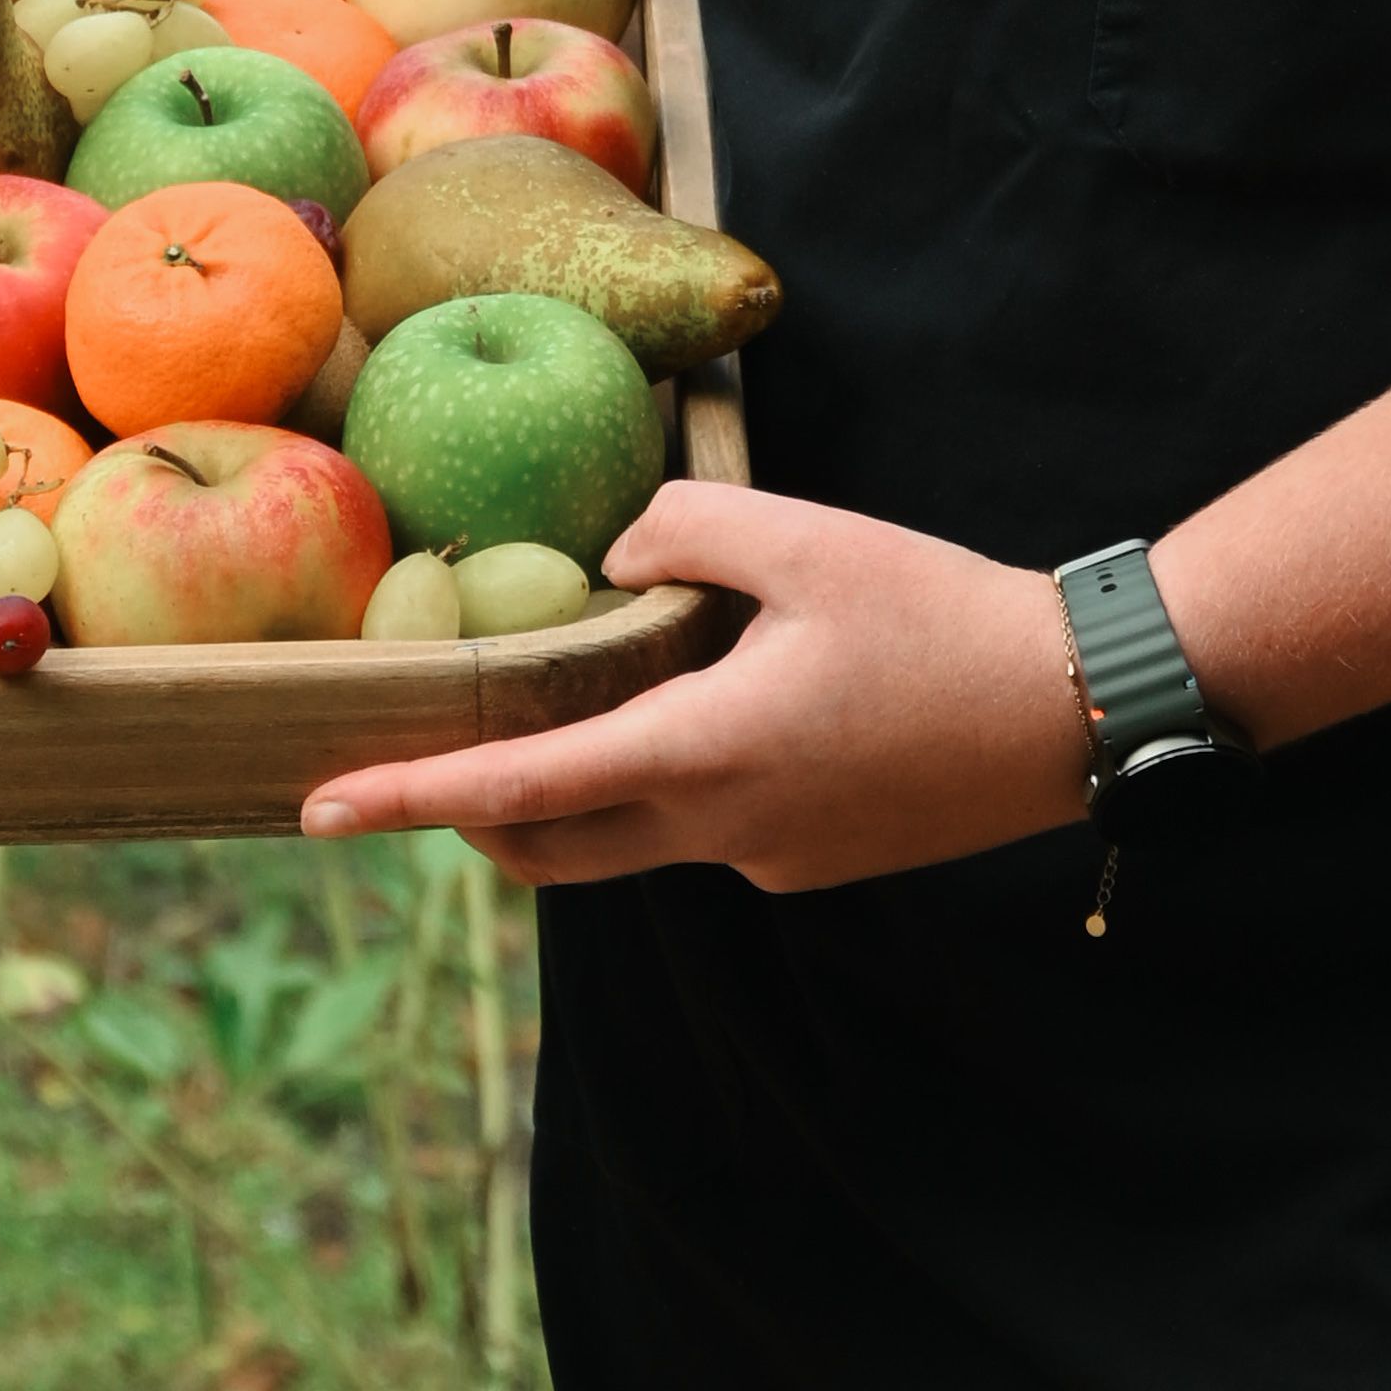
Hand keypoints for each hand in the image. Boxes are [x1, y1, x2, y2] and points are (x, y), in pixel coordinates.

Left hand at [299, 482, 1091, 890]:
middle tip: (420, 761)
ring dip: (580, 787)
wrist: (1073, 709)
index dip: (408, 799)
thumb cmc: (937, 614)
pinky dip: (674, 772)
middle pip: (552, 846)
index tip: (316, 811)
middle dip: (472, 816)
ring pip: (631, 834)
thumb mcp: (803, 536)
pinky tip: (734, 692)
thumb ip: (685, 531)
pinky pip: (708, 823)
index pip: (519, 791)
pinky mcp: (814, 858)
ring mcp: (768, 858)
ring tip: (586, 694)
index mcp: (701, 753)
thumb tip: (619, 562)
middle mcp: (719, 831)